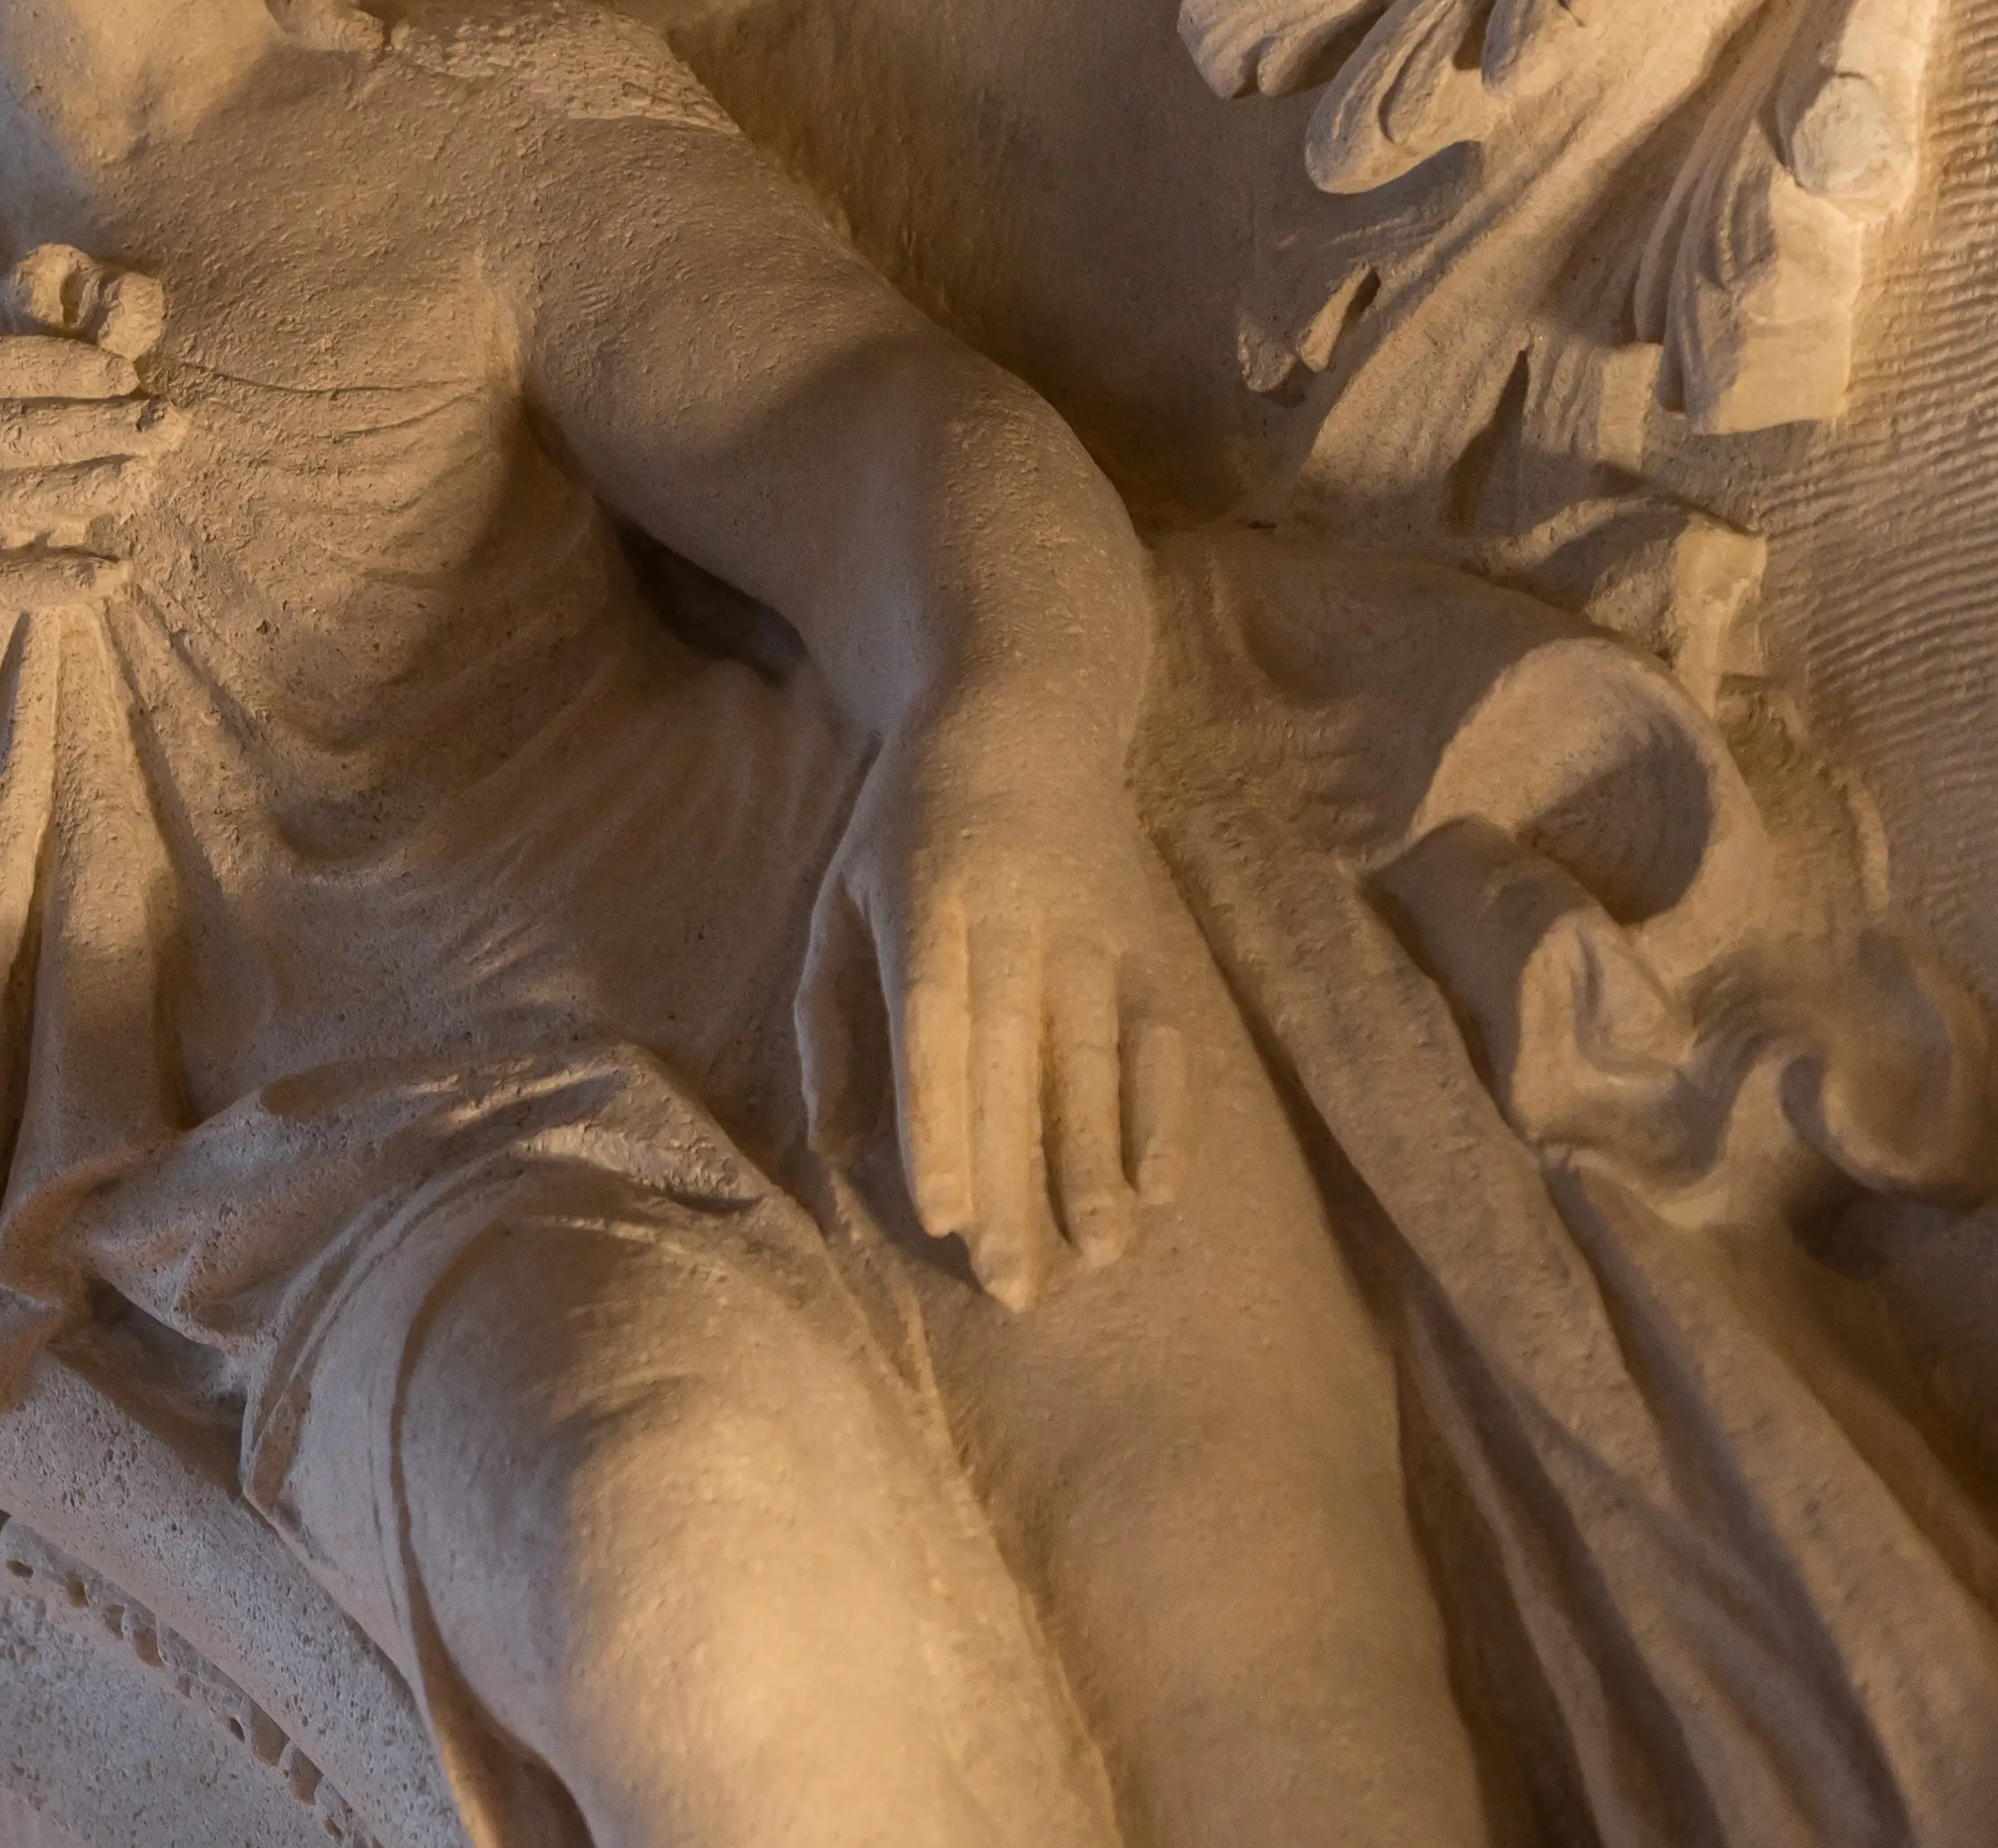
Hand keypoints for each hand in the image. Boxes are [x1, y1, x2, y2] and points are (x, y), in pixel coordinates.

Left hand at [815, 705, 1190, 1311]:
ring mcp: (1094, 931)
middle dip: (1018, 1179)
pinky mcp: (1148, 941)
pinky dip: (1167, 1113)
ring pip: (1100, 1062)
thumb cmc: (904, 826)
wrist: (1020, 713)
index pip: (935, 1027)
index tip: (943, 1216)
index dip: (939, 1123)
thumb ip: (830, 1021)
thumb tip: (836, 1150)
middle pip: (1018, 1065)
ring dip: (1101, 1164)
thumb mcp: (839, 898)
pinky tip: (1161, 1188)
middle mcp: (1017, 921)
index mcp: (925, 905)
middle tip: (1015, 1285)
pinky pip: (1164, 1039)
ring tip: (1099, 1256)